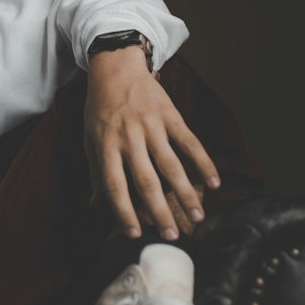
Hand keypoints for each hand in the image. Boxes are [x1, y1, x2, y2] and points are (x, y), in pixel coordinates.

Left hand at [84, 46, 220, 239]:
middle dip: (160, 211)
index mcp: (105, 145)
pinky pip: (190, 142)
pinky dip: (203, 162)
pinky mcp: (170, 115)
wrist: (116, 68)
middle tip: (173, 236)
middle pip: (146, 181)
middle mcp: (128, 137)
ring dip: (187, 193)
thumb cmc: (100, 109)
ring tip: (198, 216)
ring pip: (171, 165)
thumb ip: (96, 171)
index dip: (124, 212)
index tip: (135, 234)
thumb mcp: (90, 138)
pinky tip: (214, 182)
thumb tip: (95, 206)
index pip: (114, 186)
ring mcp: (151, 125)